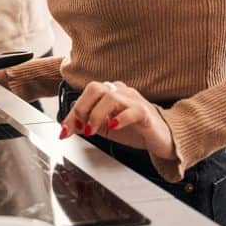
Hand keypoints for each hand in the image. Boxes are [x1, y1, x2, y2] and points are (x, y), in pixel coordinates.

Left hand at [59, 81, 176, 160]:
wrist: (161, 137)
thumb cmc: (135, 129)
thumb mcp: (105, 128)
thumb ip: (87, 124)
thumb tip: (67, 126)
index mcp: (109, 93)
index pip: (85, 96)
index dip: (72, 113)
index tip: (64, 130)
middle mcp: (120, 92)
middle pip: (95, 88)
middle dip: (82, 108)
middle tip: (81, 126)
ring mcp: (134, 100)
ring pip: (110, 96)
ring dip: (96, 114)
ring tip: (93, 130)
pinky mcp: (145, 113)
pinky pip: (132, 110)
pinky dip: (120, 118)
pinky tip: (113, 126)